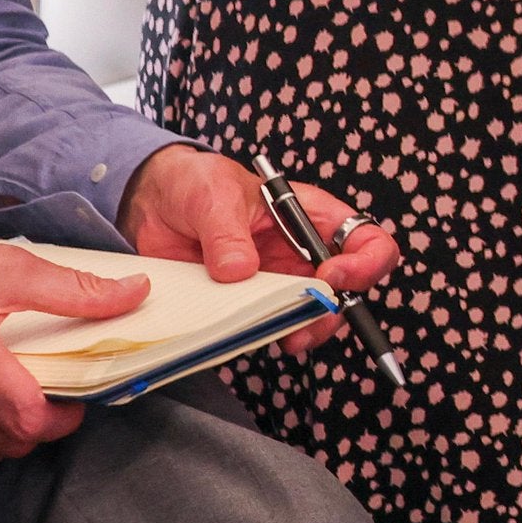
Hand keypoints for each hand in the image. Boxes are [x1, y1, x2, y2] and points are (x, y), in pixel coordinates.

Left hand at [119, 144, 400, 364]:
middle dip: (334, 310)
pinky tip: (254, 337)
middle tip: (305, 319)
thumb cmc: (196, 183)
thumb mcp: (212, 197)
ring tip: (287, 339)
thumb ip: (227, 233)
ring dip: (305, 330)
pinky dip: (266, 336)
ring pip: (313, 315)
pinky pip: (269, 326)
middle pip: (347, 289)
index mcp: (311, 216)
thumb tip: (239, 271)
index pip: (367, 240)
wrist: (155, 204)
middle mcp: (303, 252)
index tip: (331, 276)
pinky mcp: (248, 302)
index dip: (364, 263)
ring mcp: (278, 280)